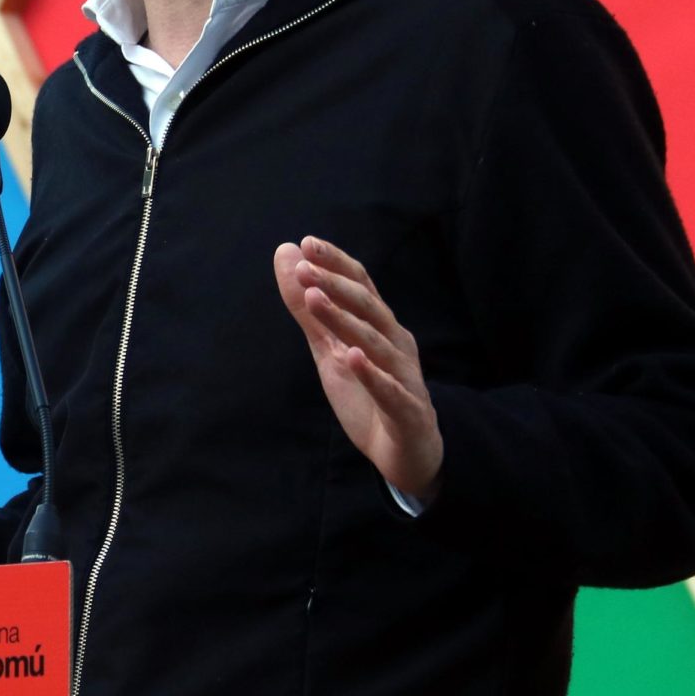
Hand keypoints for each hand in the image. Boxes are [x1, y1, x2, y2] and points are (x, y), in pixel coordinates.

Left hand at [274, 236, 443, 502]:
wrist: (407, 452)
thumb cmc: (369, 392)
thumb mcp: (331, 351)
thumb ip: (309, 310)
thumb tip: (286, 256)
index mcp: (381, 327)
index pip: (361, 285)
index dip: (337, 263)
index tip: (307, 243)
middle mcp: (396, 345)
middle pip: (368, 307)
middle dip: (335, 285)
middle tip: (304, 268)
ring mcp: (405, 377)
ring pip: (375, 343)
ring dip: (345, 320)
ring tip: (315, 299)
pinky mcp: (408, 412)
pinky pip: (390, 390)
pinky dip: (372, 373)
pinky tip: (352, 357)